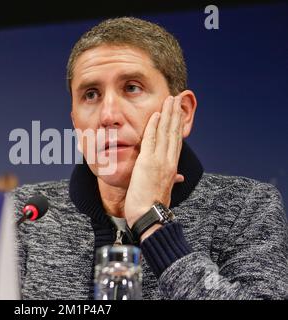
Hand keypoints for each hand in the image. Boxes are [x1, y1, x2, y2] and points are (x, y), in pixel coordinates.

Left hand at [124, 95, 184, 226]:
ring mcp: (160, 161)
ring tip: (170, 100)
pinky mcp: (148, 163)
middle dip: (175, 114)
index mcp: (172, 167)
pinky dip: (154, 126)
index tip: (178, 113)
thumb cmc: (153, 206)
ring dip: (168, 114)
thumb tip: (179, 177)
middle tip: (177, 98)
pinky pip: (151, 140)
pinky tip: (156, 115)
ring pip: (166, 132)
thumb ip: (171, 179)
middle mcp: (169, 161)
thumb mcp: (165, 190)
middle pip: (174, 132)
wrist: (149, 216)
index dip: (178, 125)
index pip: (176, 141)